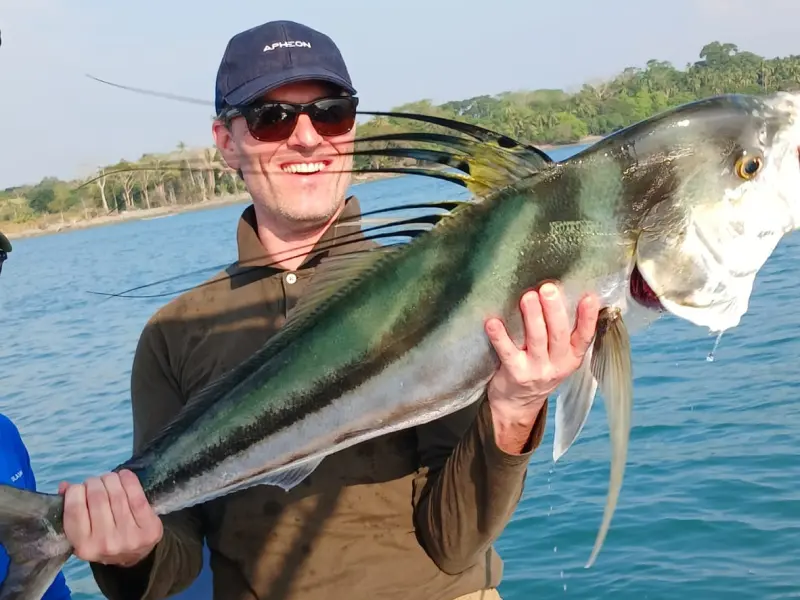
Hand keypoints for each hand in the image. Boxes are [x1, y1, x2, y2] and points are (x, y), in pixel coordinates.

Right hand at [59, 469, 162, 566]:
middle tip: (96, 482)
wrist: (135, 554)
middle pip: (97, 497)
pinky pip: (136, 496)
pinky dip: (129, 480)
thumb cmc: (104, 538)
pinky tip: (124, 476)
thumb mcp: (84, 533)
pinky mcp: (149, 528)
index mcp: (84, 547)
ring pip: (116, 494)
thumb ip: (72, 510)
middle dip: (95, 483)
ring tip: (110, 479)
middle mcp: (106, 543)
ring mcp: (129, 536)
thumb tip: (64, 485)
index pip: (74, 510)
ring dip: (111, 479)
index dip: (75, 491)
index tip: (79, 487)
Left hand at [485, 282, 599, 453]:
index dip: (588, 317)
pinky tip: (493, 322)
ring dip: (532, 317)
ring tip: (528, 297)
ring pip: (537, 341)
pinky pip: (507, 352)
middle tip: (548, 288)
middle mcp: (557, 364)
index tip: (589, 297)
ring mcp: (536, 370)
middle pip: (558, 334)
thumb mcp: (559, 356)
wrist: (518, 404)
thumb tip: (563, 292)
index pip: (584, 336)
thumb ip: (563, 332)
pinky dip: (499, 337)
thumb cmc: (539, 368)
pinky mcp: (515, 374)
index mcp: (572, 356)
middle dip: (554, 310)